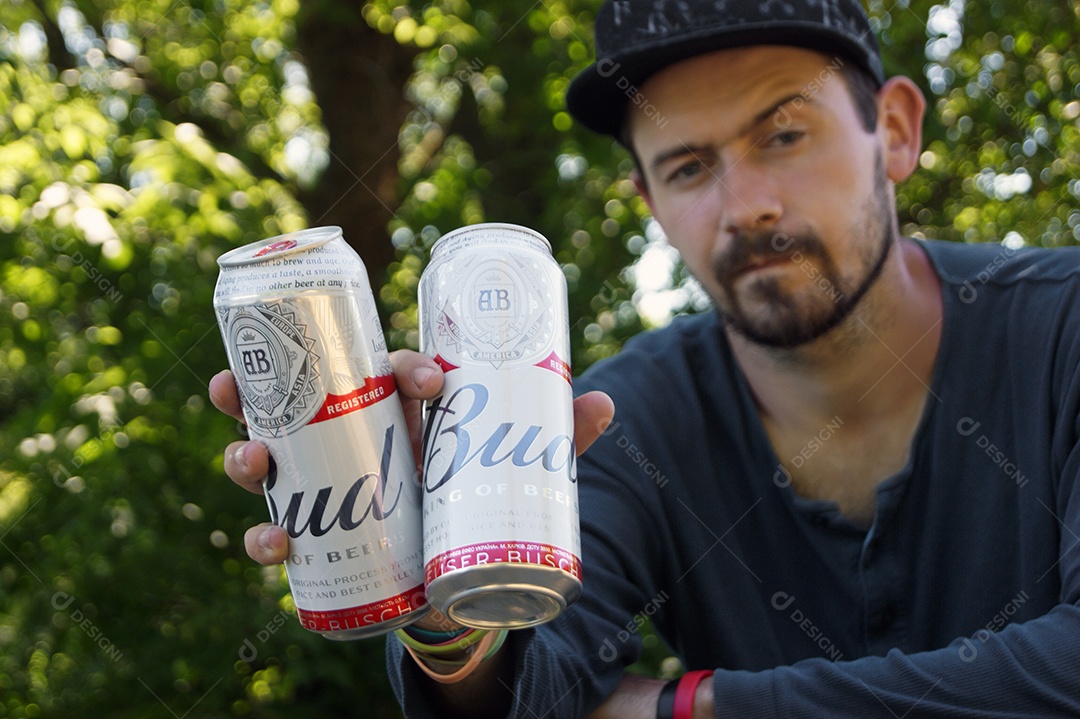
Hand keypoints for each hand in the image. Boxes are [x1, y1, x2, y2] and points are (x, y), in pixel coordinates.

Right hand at [208, 350, 614, 566]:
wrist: (462, 580)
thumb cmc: (476, 502)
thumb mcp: (513, 473)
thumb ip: (554, 442)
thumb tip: (604, 403)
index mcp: (401, 409)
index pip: (389, 370)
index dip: (403, 366)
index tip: (430, 380)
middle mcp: (353, 436)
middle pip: (296, 399)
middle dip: (259, 387)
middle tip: (236, 385)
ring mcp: (327, 484)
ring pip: (272, 458)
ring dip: (246, 455)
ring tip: (250, 461)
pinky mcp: (321, 535)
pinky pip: (278, 532)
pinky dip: (267, 537)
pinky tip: (274, 544)